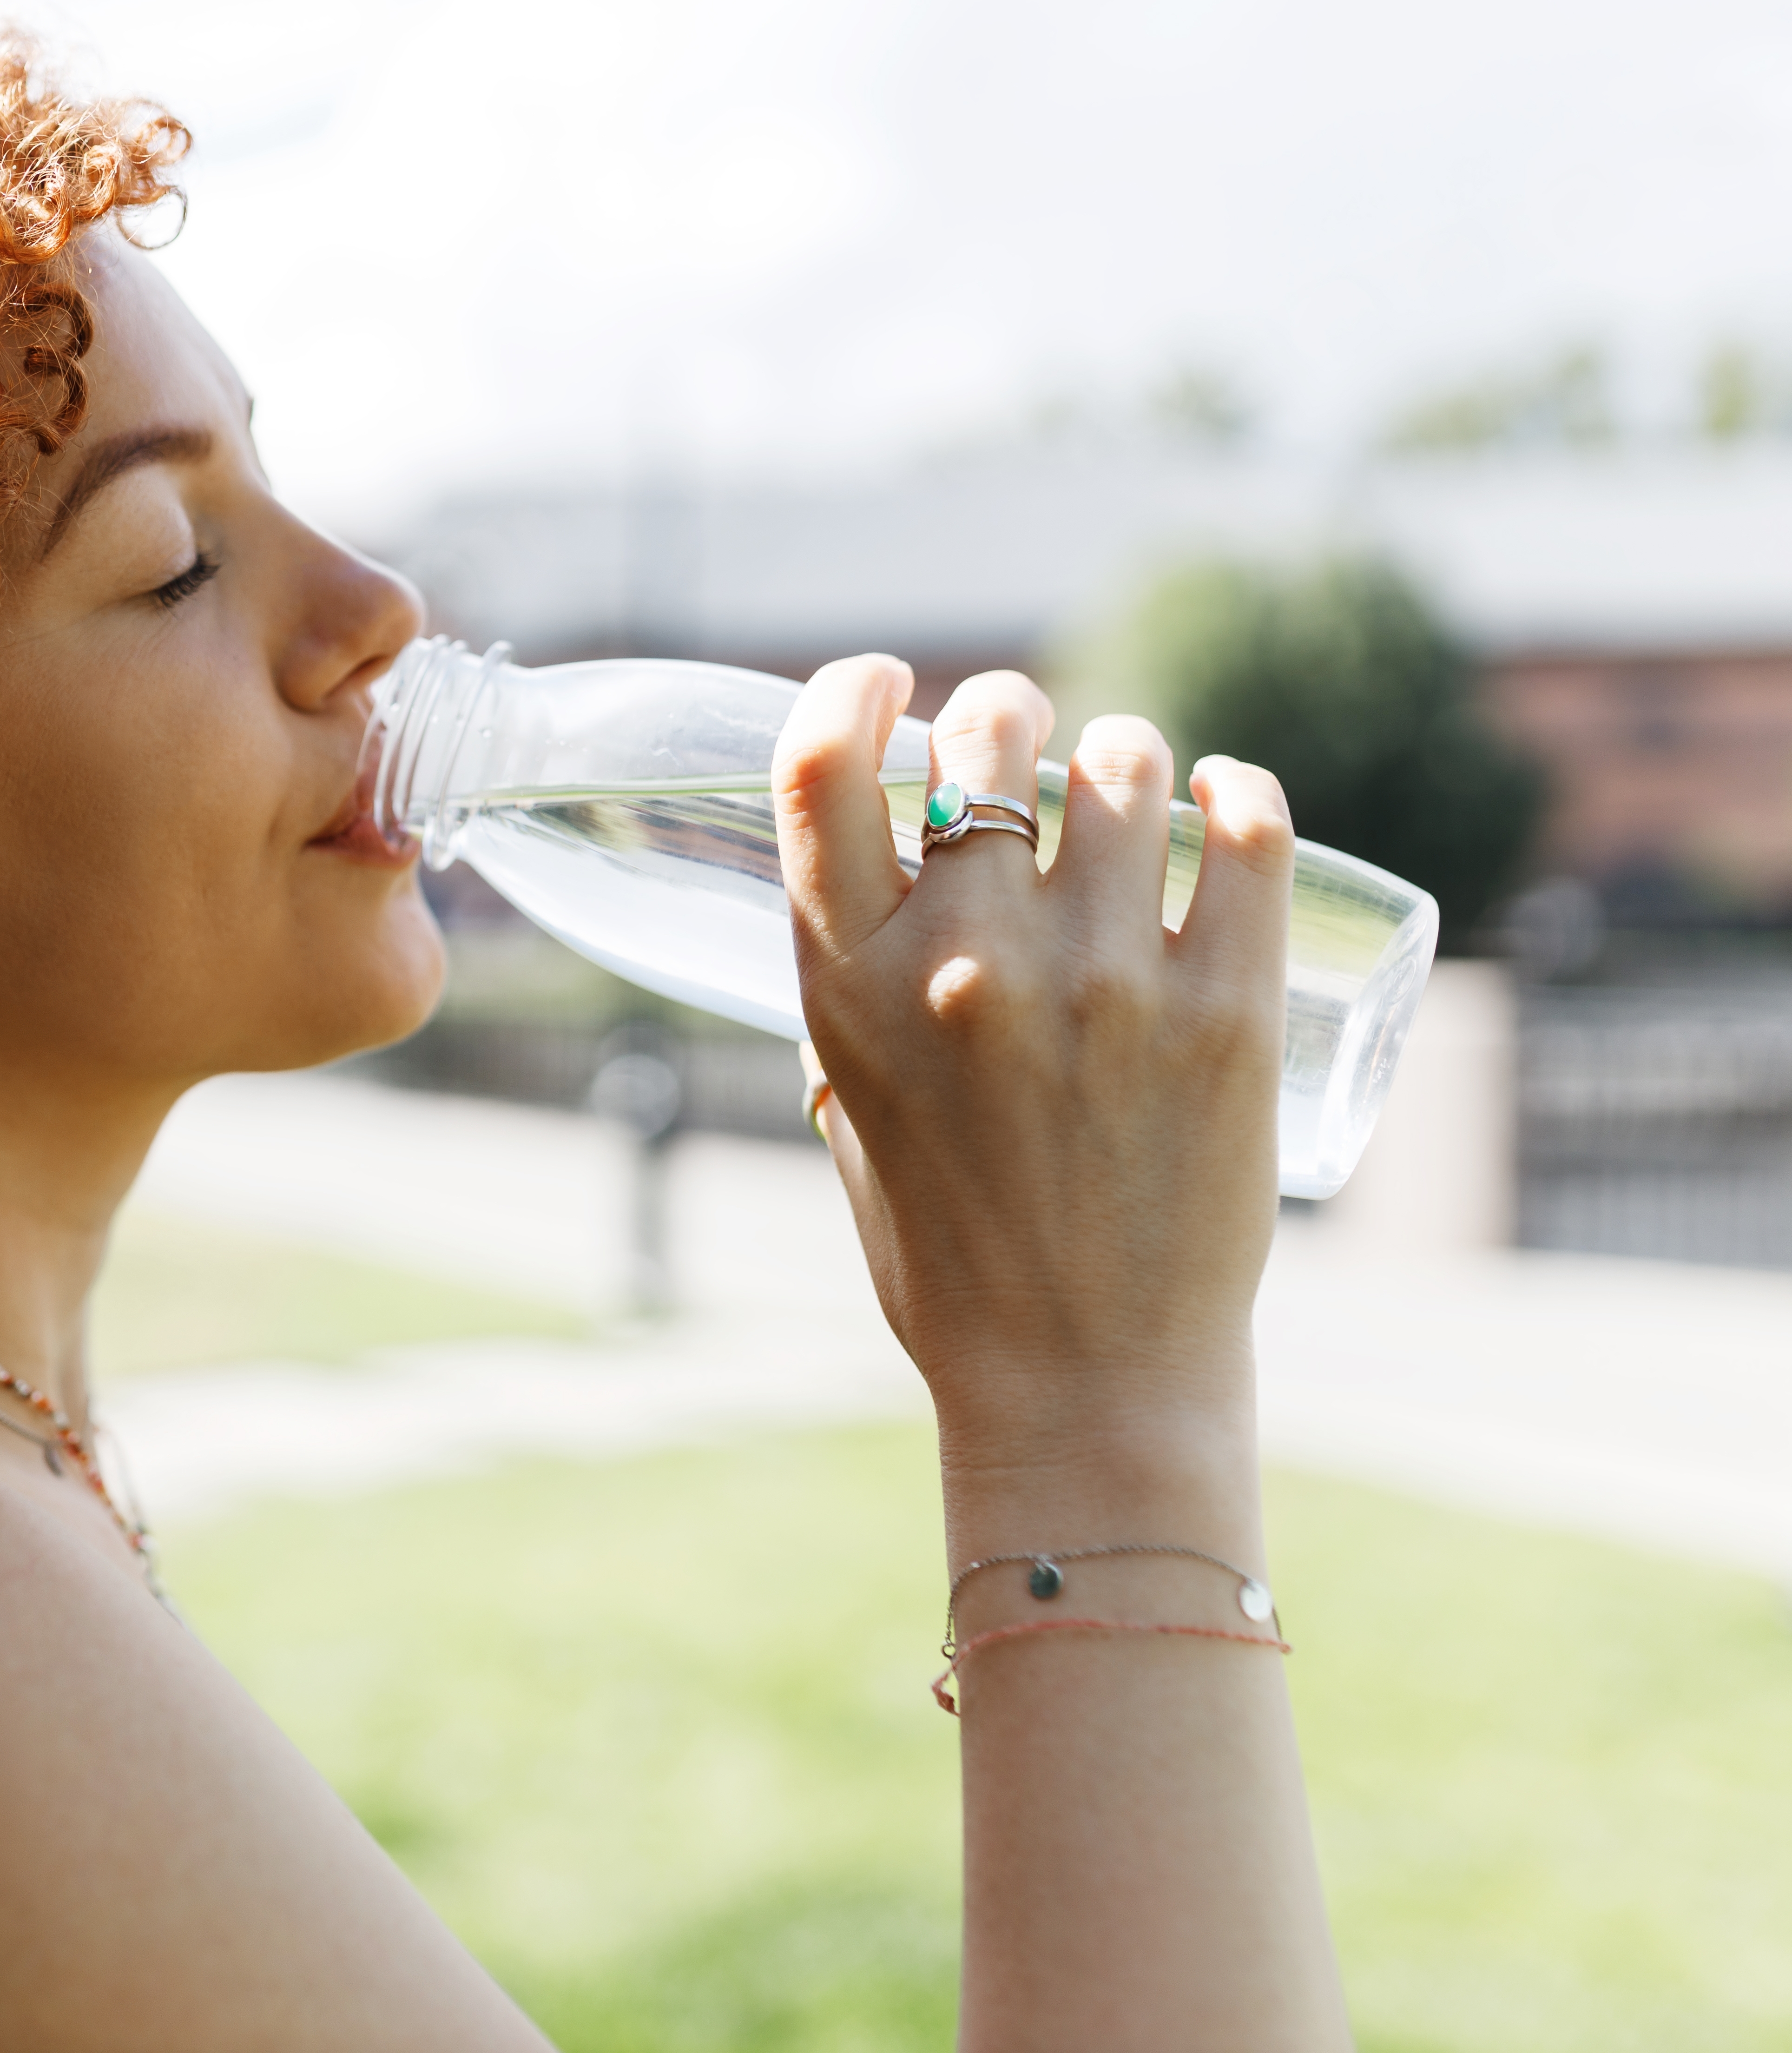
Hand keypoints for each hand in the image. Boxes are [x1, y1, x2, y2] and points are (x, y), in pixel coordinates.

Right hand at [774, 660, 1295, 1477]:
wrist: (1080, 1378)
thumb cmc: (953, 1253)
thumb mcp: (851, 1107)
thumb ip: (859, 995)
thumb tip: (896, 883)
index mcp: (851, 989)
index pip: (820, 766)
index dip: (856, 690)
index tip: (893, 684)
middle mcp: (966, 967)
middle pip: (987, 734)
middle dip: (1008, 714)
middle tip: (1025, 745)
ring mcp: (1103, 983)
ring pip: (1123, 766)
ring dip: (1121, 756)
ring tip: (1129, 792)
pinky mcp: (1225, 1011)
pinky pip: (1242, 830)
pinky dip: (1233, 793)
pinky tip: (1221, 803)